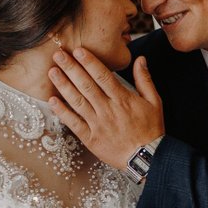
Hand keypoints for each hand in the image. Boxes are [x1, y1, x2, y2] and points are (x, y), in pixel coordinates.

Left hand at [48, 47, 165, 169]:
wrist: (147, 157)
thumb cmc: (151, 129)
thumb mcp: (154, 102)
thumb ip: (144, 80)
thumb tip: (140, 59)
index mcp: (123, 99)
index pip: (103, 76)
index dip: (89, 62)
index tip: (78, 50)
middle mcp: (108, 109)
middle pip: (86, 85)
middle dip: (71, 68)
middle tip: (58, 55)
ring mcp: (98, 124)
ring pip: (77, 101)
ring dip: (64, 85)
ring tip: (52, 72)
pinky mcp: (90, 138)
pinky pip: (74, 123)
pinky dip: (62, 112)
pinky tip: (53, 100)